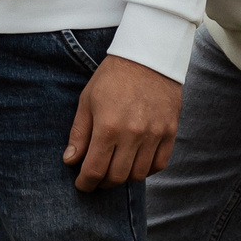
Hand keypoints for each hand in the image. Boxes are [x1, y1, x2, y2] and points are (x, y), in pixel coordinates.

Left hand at [64, 54, 180, 190]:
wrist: (148, 56)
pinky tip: (136, 162)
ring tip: (115, 168)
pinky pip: (159, 164)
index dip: (85, 183)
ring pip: (138, 175)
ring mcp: (154, 134)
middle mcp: (132, 134)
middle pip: (117, 177)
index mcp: (108, 126)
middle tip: (96, 178)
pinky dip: (146, 170)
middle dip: (102, 183)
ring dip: (124, 177)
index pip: (95, 170)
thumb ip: (79, 133)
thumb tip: (70, 161)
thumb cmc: (113, 77)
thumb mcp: (88, 100)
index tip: (82, 184)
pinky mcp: (170, 132)